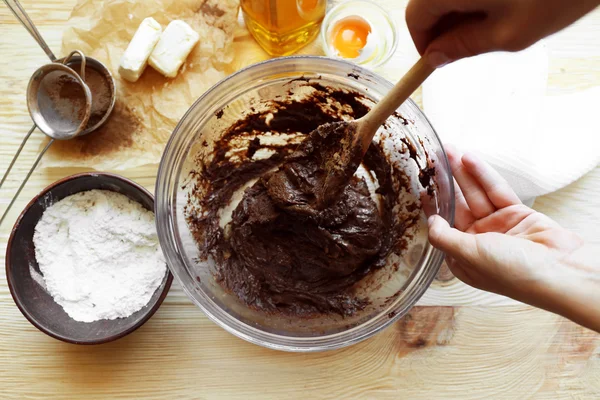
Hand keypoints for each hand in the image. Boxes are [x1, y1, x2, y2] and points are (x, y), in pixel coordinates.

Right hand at [406, 0, 599, 66]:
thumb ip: (465, 46)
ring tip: (495, 22)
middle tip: (470, 45)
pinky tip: (503, 3)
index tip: (437, 59)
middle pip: (428, 1)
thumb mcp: (509, 34)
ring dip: (461, 11)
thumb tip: (436, 57)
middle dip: (443, 26)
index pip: (415, 17)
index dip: (423, 43)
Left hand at [428, 146, 599, 331]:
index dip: (432, 207)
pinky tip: (470, 159)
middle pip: (458, 206)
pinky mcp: (517, 213)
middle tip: (433, 160)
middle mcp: (479, 241)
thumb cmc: (513, 273)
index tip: (421, 188)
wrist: (560, 270)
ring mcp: (499, 226)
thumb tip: (431, 222)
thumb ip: (445, 238)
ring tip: (449, 151)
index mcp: (464, 257)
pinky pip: (496, 191)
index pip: (442, 227)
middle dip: (446, 183)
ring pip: (476, 195)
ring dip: (463, 173)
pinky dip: (483, 175)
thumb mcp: (469, 255)